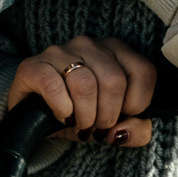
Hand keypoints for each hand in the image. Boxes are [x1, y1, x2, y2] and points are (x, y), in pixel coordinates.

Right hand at [8, 35, 156, 147]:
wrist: (36, 115)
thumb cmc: (83, 114)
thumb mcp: (116, 123)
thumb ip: (137, 130)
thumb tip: (122, 132)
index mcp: (116, 50)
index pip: (143, 71)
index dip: (136, 104)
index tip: (122, 116)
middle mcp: (89, 44)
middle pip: (114, 81)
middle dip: (108, 115)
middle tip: (97, 127)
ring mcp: (60, 51)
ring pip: (85, 85)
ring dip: (85, 116)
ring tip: (79, 124)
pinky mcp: (33, 65)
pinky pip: (54, 87)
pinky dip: (62, 110)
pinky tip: (62, 116)